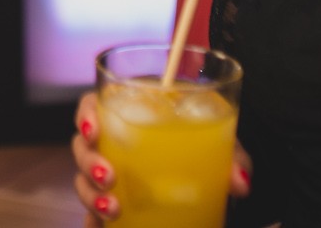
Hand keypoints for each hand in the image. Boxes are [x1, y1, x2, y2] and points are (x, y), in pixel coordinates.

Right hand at [70, 91, 249, 223]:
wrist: (210, 184)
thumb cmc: (208, 151)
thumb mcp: (221, 146)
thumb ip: (231, 157)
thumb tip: (238, 182)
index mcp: (132, 115)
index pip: (94, 106)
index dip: (86, 115)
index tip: (94, 130)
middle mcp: (114, 144)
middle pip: (82, 145)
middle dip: (88, 161)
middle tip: (107, 176)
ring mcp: (111, 177)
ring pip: (83, 180)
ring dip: (90, 195)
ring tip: (112, 210)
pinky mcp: (114, 205)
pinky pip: (93, 214)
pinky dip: (94, 221)